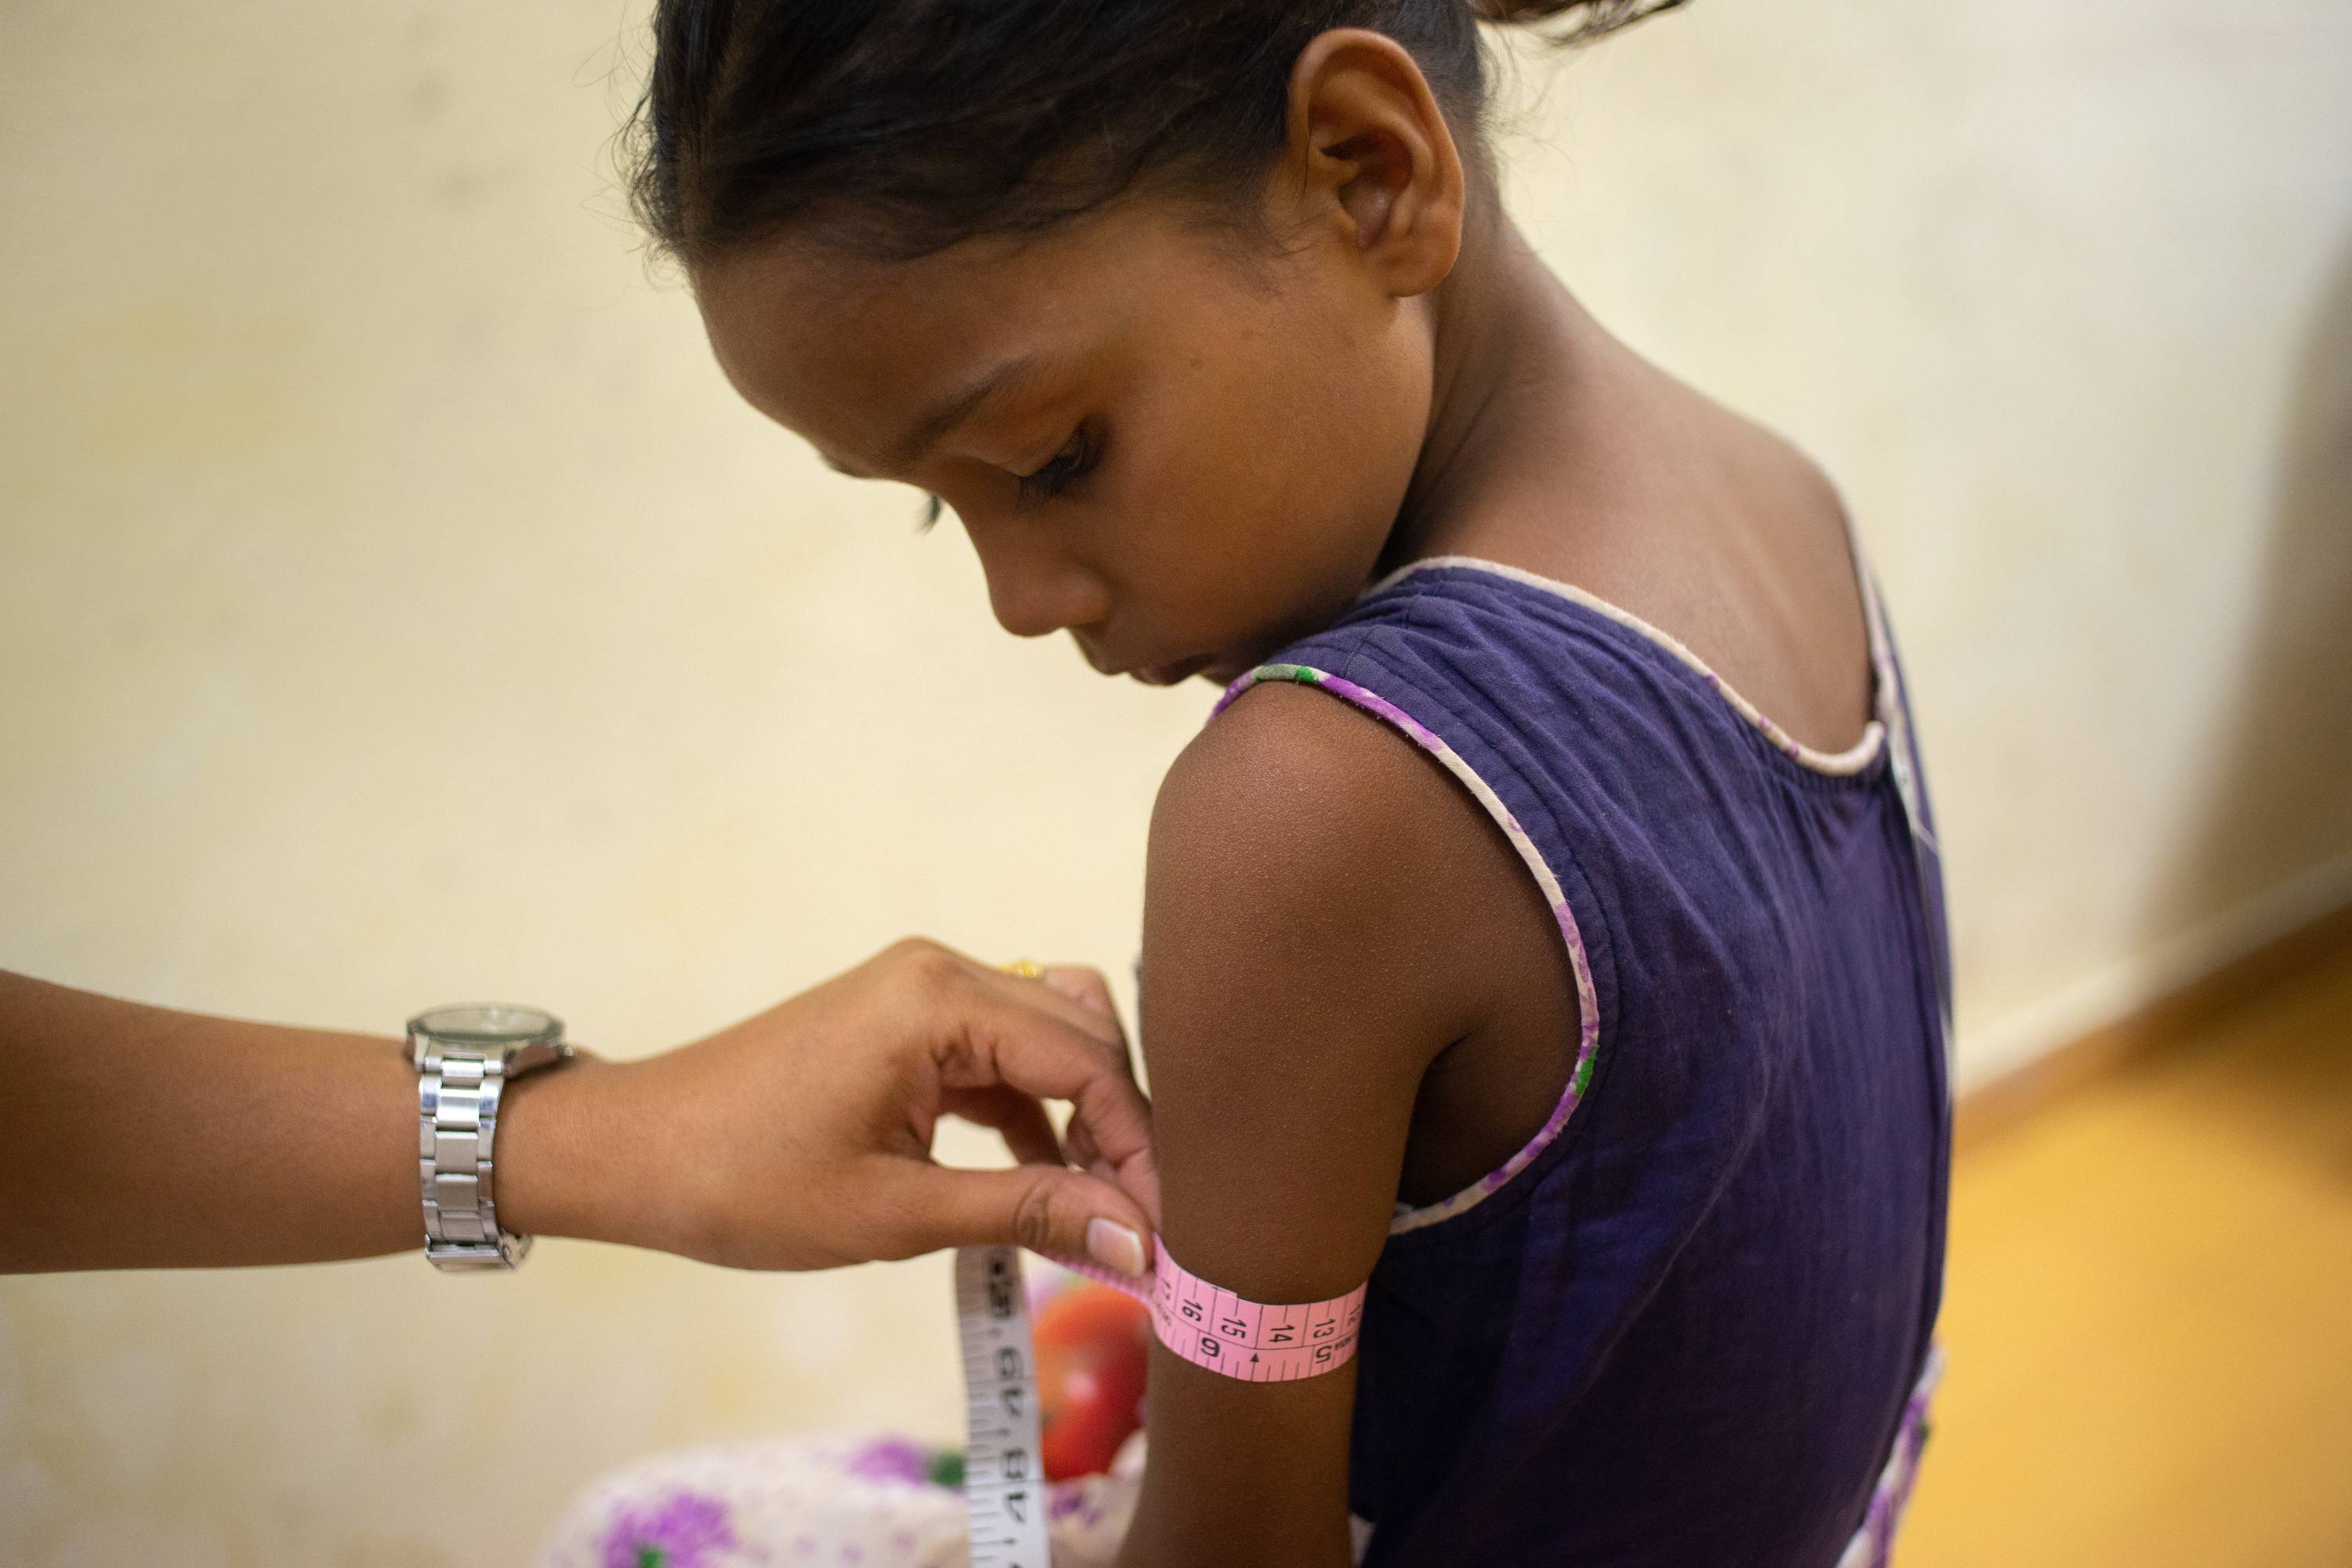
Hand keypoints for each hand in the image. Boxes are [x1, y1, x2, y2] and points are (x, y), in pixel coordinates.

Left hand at [502, 939, 1160, 1272]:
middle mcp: (943, 970)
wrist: (631, 1154)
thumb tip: (1140, 1240)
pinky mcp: (906, 1019)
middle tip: (1144, 1228)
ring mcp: (923, 989)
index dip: (1139, 1147)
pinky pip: (1002, 1053)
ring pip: (1049, 1041)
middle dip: (1122, 1131)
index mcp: (941, 999)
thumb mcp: (898, 1211)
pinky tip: (1042, 1185)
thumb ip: (1029, 1211)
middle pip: (1083, 1038)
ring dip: (1082, 1121)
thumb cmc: (746, 1184)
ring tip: (1098, 1213)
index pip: (1088, 1062)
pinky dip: (1033, 1115)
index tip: (1164, 1232)